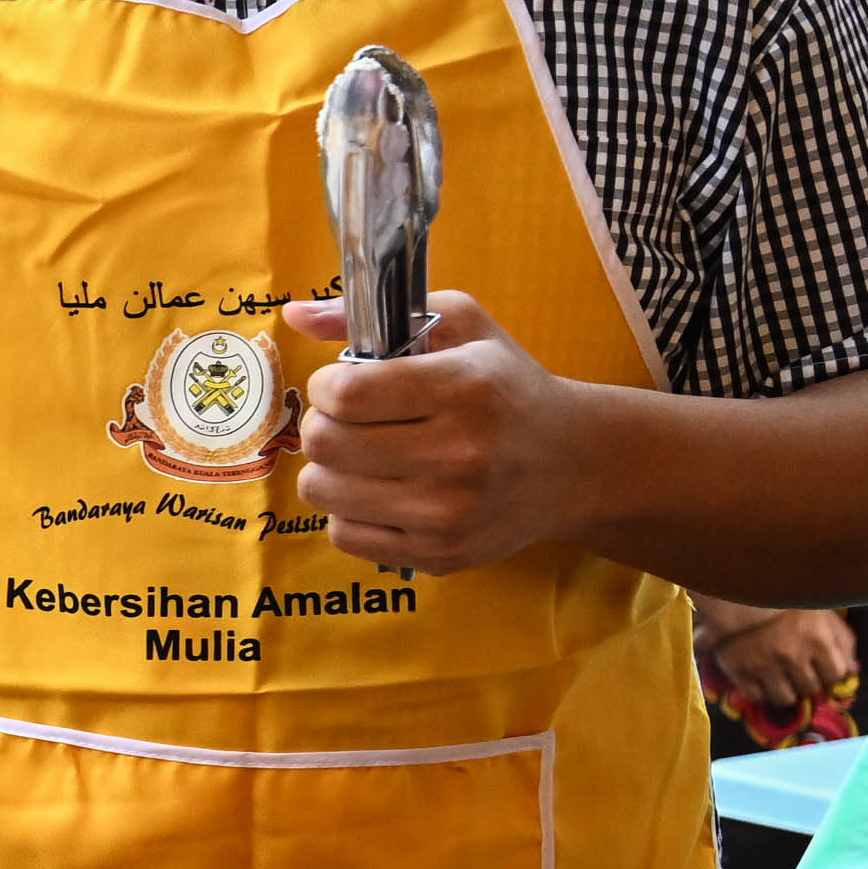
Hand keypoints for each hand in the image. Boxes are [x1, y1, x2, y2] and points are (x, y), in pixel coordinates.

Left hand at [284, 293, 585, 571]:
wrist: (574, 465)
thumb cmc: (507, 387)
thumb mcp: (461, 328)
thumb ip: (373, 313)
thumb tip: (292, 316)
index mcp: (464, 390)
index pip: (345, 394)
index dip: (326, 385)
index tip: (342, 385)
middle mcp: (458, 455)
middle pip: (324, 443)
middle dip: (323, 424)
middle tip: (348, 420)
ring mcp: (448, 513)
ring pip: (323, 491)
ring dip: (329, 468)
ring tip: (363, 455)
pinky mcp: (440, 555)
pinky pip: (344, 535)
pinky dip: (349, 510)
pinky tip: (381, 491)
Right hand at [692, 596, 859, 724]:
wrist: (736, 592)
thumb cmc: (784, 599)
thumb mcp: (820, 611)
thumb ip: (841, 639)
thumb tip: (853, 670)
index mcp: (817, 640)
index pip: (836, 675)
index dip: (830, 672)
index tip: (821, 666)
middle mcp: (793, 657)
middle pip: (811, 689)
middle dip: (808, 681)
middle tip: (799, 671)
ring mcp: (764, 667)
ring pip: (784, 698)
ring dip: (785, 690)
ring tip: (779, 678)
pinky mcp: (738, 672)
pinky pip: (754, 696)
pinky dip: (758, 691)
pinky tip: (758, 678)